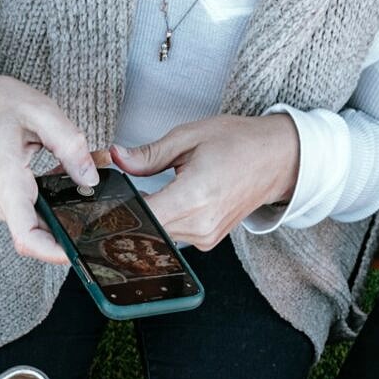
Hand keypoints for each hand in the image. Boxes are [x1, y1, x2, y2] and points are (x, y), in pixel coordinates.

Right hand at [0, 62, 97, 264]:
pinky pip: (32, 213)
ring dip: (64, 211)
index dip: (55, 252)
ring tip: (84, 183)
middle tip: (100, 205)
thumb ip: (70, 144)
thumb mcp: (39, 111)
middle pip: (38, 235)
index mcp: (5, 181)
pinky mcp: (4, 201)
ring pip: (38, 224)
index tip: (80, 251)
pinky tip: (66, 180)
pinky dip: (53, 202)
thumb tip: (91, 178)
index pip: (27, 237)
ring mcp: (0, 204)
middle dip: (71, 225)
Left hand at [114, 114, 299, 251]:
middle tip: (117, 195)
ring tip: (144, 195)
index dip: (117, 210)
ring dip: (146, 218)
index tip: (101, 202)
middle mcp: (200, 224)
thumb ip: (148, 154)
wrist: (277, 159)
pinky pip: (172, 236)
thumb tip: (117, 158)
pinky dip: (162, 222)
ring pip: (157, 234)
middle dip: (128, 213)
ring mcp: (205, 237)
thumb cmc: (239, 142)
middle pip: (146, 228)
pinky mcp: (207, 241)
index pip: (141, 215)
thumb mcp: (189, 137)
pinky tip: (163, 204)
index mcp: (194, 195)